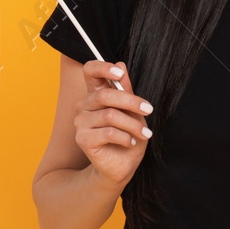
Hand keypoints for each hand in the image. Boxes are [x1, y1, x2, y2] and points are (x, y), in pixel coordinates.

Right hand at [73, 61, 151, 187]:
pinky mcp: (83, 139)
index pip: (90, 71)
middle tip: (149, 110)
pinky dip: (125, 137)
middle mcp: (84, 106)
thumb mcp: (133, 112)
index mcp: (96, 94)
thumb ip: (126, 90)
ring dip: (133, 125)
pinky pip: (109, 132)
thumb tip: (121, 64)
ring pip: (110, 115)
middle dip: (132, 102)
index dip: (103, 68)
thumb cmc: (129, 136)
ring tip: (144, 134)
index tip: (120, 73)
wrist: (123, 165)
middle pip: (105, 95)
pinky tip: (130, 142)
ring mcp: (81, 122)